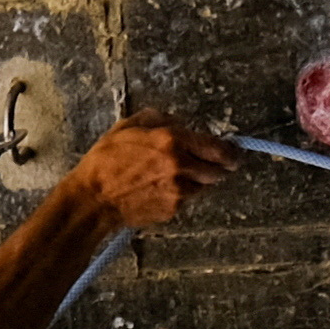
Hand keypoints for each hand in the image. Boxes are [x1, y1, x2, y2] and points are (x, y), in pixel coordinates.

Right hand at [68, 110, 235, 228]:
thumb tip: (181, 123)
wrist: (95, 197)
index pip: (217, 148)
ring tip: (177, 174)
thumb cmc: (106, 160)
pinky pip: (189, 198)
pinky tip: (162, 187)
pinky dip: (184, 192)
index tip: (234, 151)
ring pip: (205, 185)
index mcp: (171, 140)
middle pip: (219, 170)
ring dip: (200, 179)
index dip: (231, 151)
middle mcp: (180, 166)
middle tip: (214, 163)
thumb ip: (160, 119)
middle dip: (219, 166)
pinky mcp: (175, 209)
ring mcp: (179, 190)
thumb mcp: (129, 126)